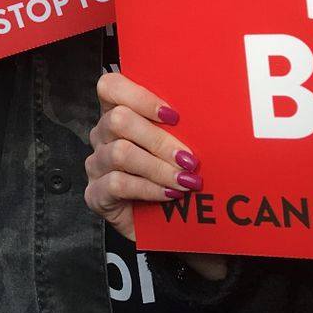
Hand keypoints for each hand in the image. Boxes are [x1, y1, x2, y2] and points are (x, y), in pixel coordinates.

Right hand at [84, 69, 224, 279]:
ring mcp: (96, 165)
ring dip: (158, 167)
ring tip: (185, 181)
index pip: (111, 87)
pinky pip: (117, 184)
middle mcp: (103, 135)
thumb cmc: (174, 177)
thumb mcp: (180, 148)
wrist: (168, 225)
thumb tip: (217, 113)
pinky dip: (148, 188)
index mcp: (118, 113)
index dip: (139, 96)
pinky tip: (169, 195)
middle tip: (189, 159)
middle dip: (159, 139)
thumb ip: (184, 129)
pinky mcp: (95, 194)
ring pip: (120, 153)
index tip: (173, 115)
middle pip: (119, 120)